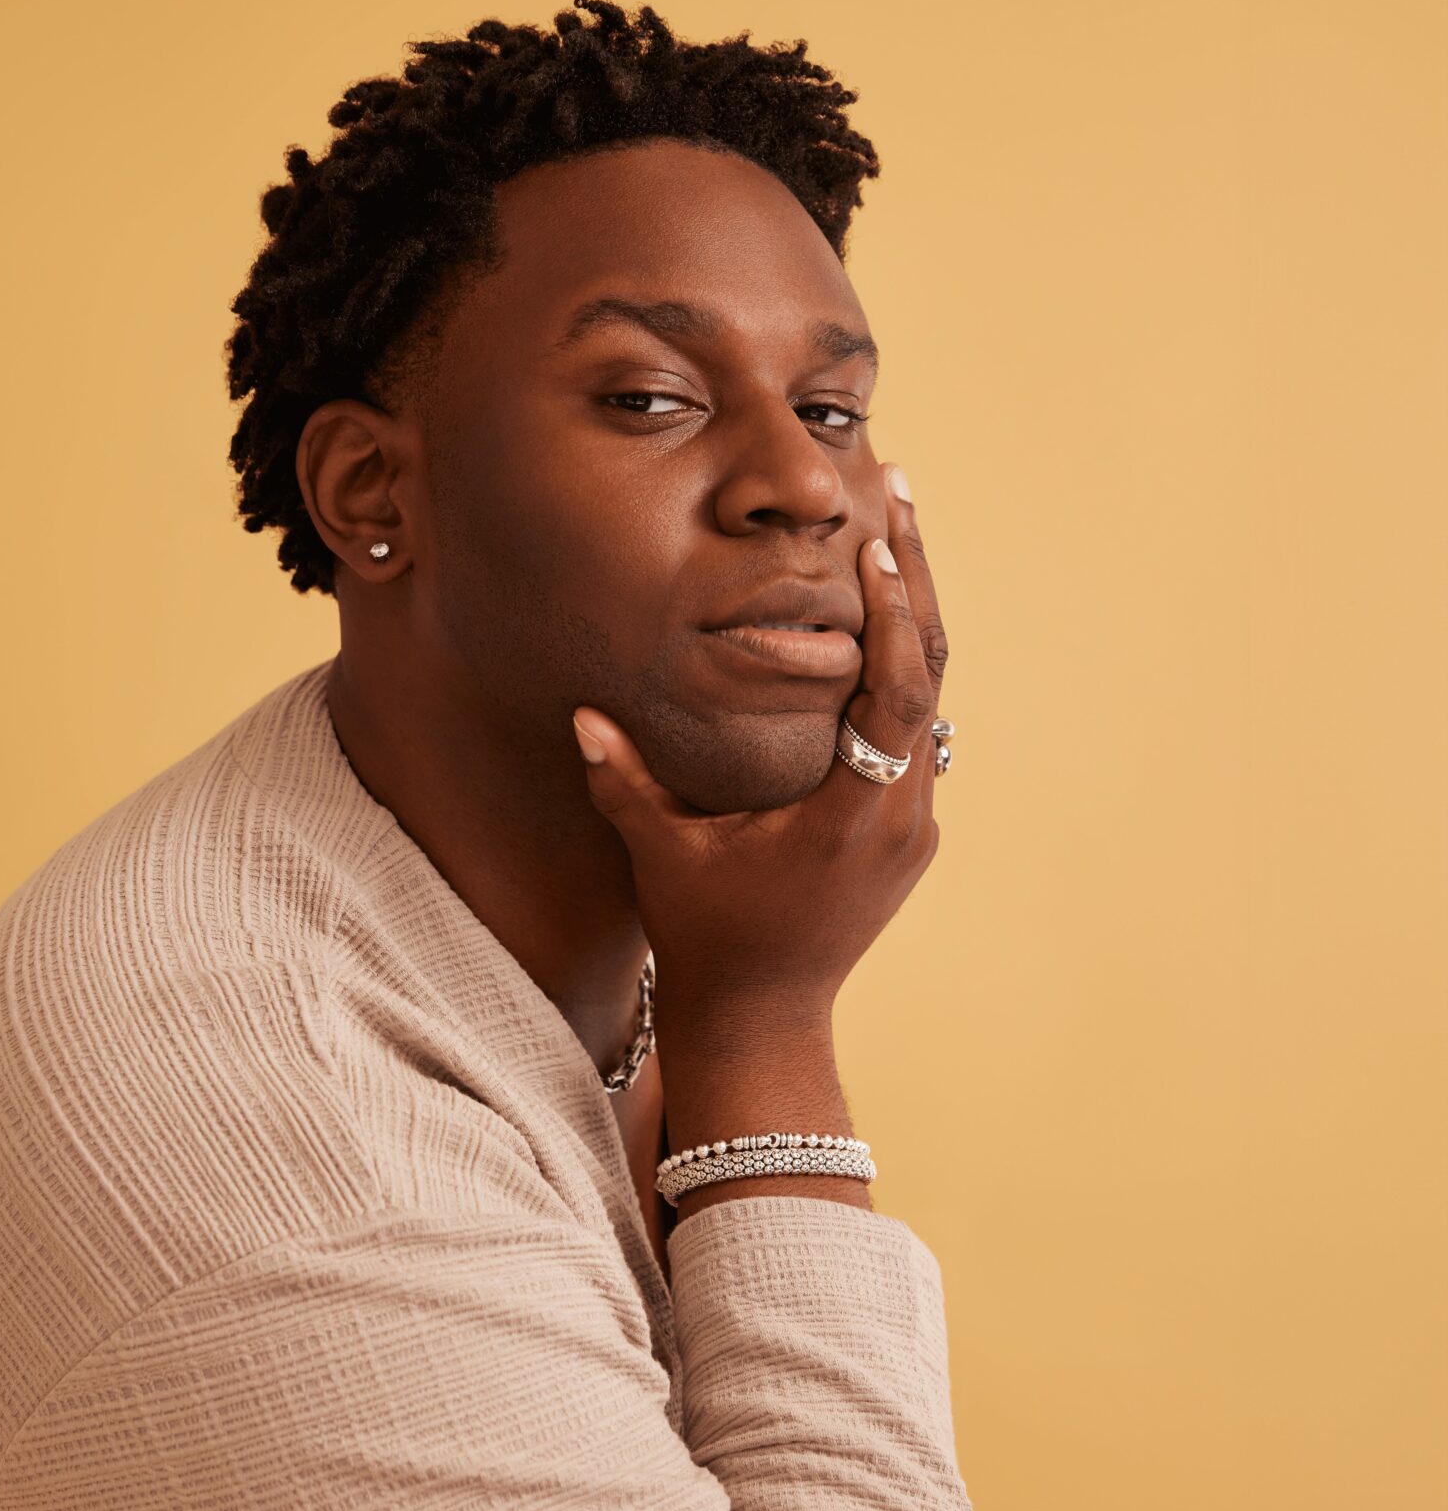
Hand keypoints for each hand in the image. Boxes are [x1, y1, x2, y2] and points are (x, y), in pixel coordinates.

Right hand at [571, 461, 947, 1025]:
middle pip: (930, 676)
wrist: (764, 1016)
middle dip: (916, 582)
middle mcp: (902, 815)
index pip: (893, 695)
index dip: (892, 613)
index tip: (879, 541)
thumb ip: (624, 783)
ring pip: (929, 699)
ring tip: (893, 535)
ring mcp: (914, 823)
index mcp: (853, 817)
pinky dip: (898, 666)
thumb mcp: (662, 857)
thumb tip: (581, 713)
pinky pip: (914, 727)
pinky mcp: (908, 828)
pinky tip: (874, 619)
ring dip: (911, 619)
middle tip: (904, 494)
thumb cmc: (708, 936)